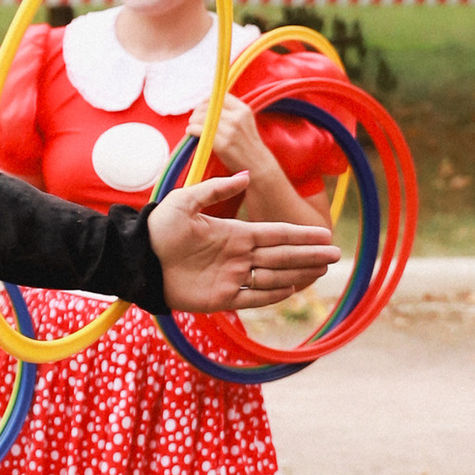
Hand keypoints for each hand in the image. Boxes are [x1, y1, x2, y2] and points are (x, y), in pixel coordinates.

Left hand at [148, 171, 336, 315]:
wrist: (138, 258)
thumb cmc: (159, 228)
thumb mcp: (186, 201)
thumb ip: (215, 190)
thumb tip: (245, 176)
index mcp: (234, 233)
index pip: (276, 233)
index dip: (301, 234)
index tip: (324, 232)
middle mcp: (238, 256)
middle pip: (282, 255)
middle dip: (309, 255)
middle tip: (336, 255)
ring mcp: (231, 277)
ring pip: (273, 277)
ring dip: (297, 274)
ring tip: (321, 271)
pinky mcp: (220, 298)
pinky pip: (253, 298)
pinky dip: (272, 294)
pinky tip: (292, 288)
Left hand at [194, 98, 272, 182]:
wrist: (259, 166)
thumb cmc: (248, 145)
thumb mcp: (244, 122)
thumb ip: (230, 113)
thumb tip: (207, 105)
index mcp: (243, 110)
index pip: (219, 96)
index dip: (206, 101)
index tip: (201, 108)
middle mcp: (237, 118)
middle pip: (208, 107)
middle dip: (197, 112)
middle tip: (193, 119)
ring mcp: (230, 131)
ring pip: (202, 118)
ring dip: (193, 121)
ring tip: (192, 126)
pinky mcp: (223, 144)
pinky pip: (200, 131)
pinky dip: (192, 130)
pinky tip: (191, 133)